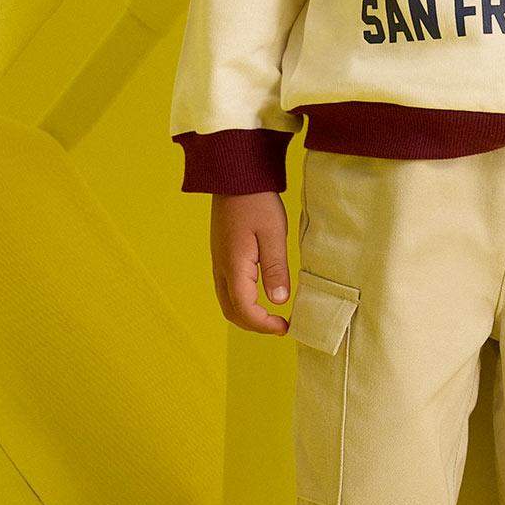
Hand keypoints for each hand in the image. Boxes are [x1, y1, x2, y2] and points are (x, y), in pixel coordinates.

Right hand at [211, 191, 290, 333]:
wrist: (235, 176)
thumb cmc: (257, 201)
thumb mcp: (274, 233)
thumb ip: (275, 268)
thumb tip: (279, 301)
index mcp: (233, 265)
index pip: (244, 310)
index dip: (264, 325)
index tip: (286, 327)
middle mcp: (220, 268)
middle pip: (231, 312)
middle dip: (255, 325)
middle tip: (280, 327)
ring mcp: (218, 262)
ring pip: (227, 302)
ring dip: (248, 315)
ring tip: (273, 316)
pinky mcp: (221, 256)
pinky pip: (227, 289)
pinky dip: (242, 302)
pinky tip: (261, 297)